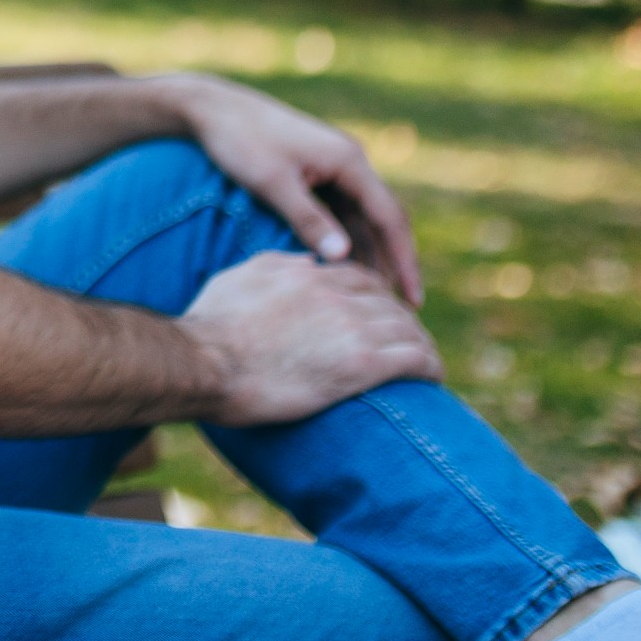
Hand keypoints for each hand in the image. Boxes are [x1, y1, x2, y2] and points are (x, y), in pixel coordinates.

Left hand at [152, 72, 422, 304]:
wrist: (212, 109)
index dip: (404, 260)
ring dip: (368, 254)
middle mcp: (349, 162)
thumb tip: (343, 256)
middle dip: (393, 262)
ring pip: (361, 219)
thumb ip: (307, 219)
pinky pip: (340, 212)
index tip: (413, 299)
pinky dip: (344, 240)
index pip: (390, 218)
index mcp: (349, 160)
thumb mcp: (272, 183)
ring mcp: (333, 167)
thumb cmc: (240, 142)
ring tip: (374, 299)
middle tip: (402, 311)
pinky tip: (341, 270)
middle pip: (382, 220)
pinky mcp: (315, 173)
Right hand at [179, 251, 443, 424]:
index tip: (380, 314)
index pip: (359, 277)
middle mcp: (337, 295)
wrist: (205, 363)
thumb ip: (274, 267)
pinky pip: (414, 358)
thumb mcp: (237, 280)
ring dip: (421, 344)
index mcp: (308, 275)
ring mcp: (352, 327)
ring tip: (428, 361)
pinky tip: (435, 377)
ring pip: (408, 328)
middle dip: (403, 319)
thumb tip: (304, 263)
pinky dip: (430, 366)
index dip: (376, 296)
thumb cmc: (210, 327)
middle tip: (410, 340)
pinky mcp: (362, 364)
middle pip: (388, 301)